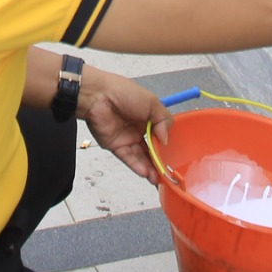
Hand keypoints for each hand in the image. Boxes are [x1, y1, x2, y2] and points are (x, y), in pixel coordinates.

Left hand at [77, 65, 171, 184]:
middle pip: (151, 149)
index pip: (161, 135)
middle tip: (167, 174)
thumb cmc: (123, 92)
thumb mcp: (151, 102)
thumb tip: (166, 139)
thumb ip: (163, 120)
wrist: (97, 95)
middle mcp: (138, 129)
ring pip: (141, 157)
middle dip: (159, 162)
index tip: (174, 156)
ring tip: (157, 179)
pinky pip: (128, 158)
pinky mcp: (115, 145)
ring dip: (149, 169)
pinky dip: (137, 166)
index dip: (167, 146)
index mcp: (148, 117)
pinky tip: (146, 172)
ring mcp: (127, 138)